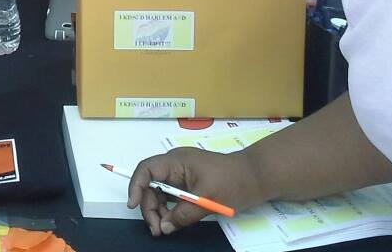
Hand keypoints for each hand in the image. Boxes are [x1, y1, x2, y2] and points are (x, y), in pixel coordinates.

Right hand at [127, 148, 264, 236]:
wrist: (258, 177)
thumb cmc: (233, 182)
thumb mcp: (207, 200)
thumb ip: (183, 214)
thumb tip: (164, 227)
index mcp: (176, 161)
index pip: (146, 169)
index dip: (136, 186)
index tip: (133, 205)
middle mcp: (176, 165)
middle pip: (151, 185)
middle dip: (150, 206)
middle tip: (157, 230)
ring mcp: (183, 174)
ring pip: (161, 192)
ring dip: (160, 211)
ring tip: (166, 229)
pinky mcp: (190, 184)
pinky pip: (173, 196)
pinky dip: (171, 210)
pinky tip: (174, 222)